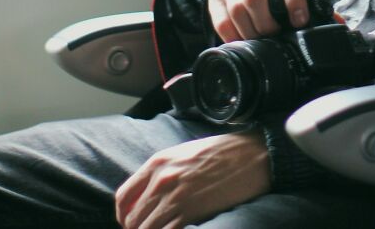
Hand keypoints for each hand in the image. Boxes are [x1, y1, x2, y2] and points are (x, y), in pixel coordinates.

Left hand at [115, 130, 269, 228]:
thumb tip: (146, 195)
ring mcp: (175, 197)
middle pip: (133, 218)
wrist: (251, 155)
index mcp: (157, 162)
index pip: (123, 196)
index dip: (123, 214)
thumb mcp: (183, 153)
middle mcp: (161, 179)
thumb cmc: (220, 152)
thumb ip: (162, 171)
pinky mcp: (190, 212)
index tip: (129, 222)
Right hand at [207, 0, 308, 41]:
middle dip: (266, 23)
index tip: (300, 21)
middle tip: (274, 34)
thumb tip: (302, 23)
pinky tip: (243, 42)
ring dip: (250, 32)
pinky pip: (222, 22)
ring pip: (237, 10)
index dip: (295, 0)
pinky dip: (233, 37)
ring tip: (260, 41)